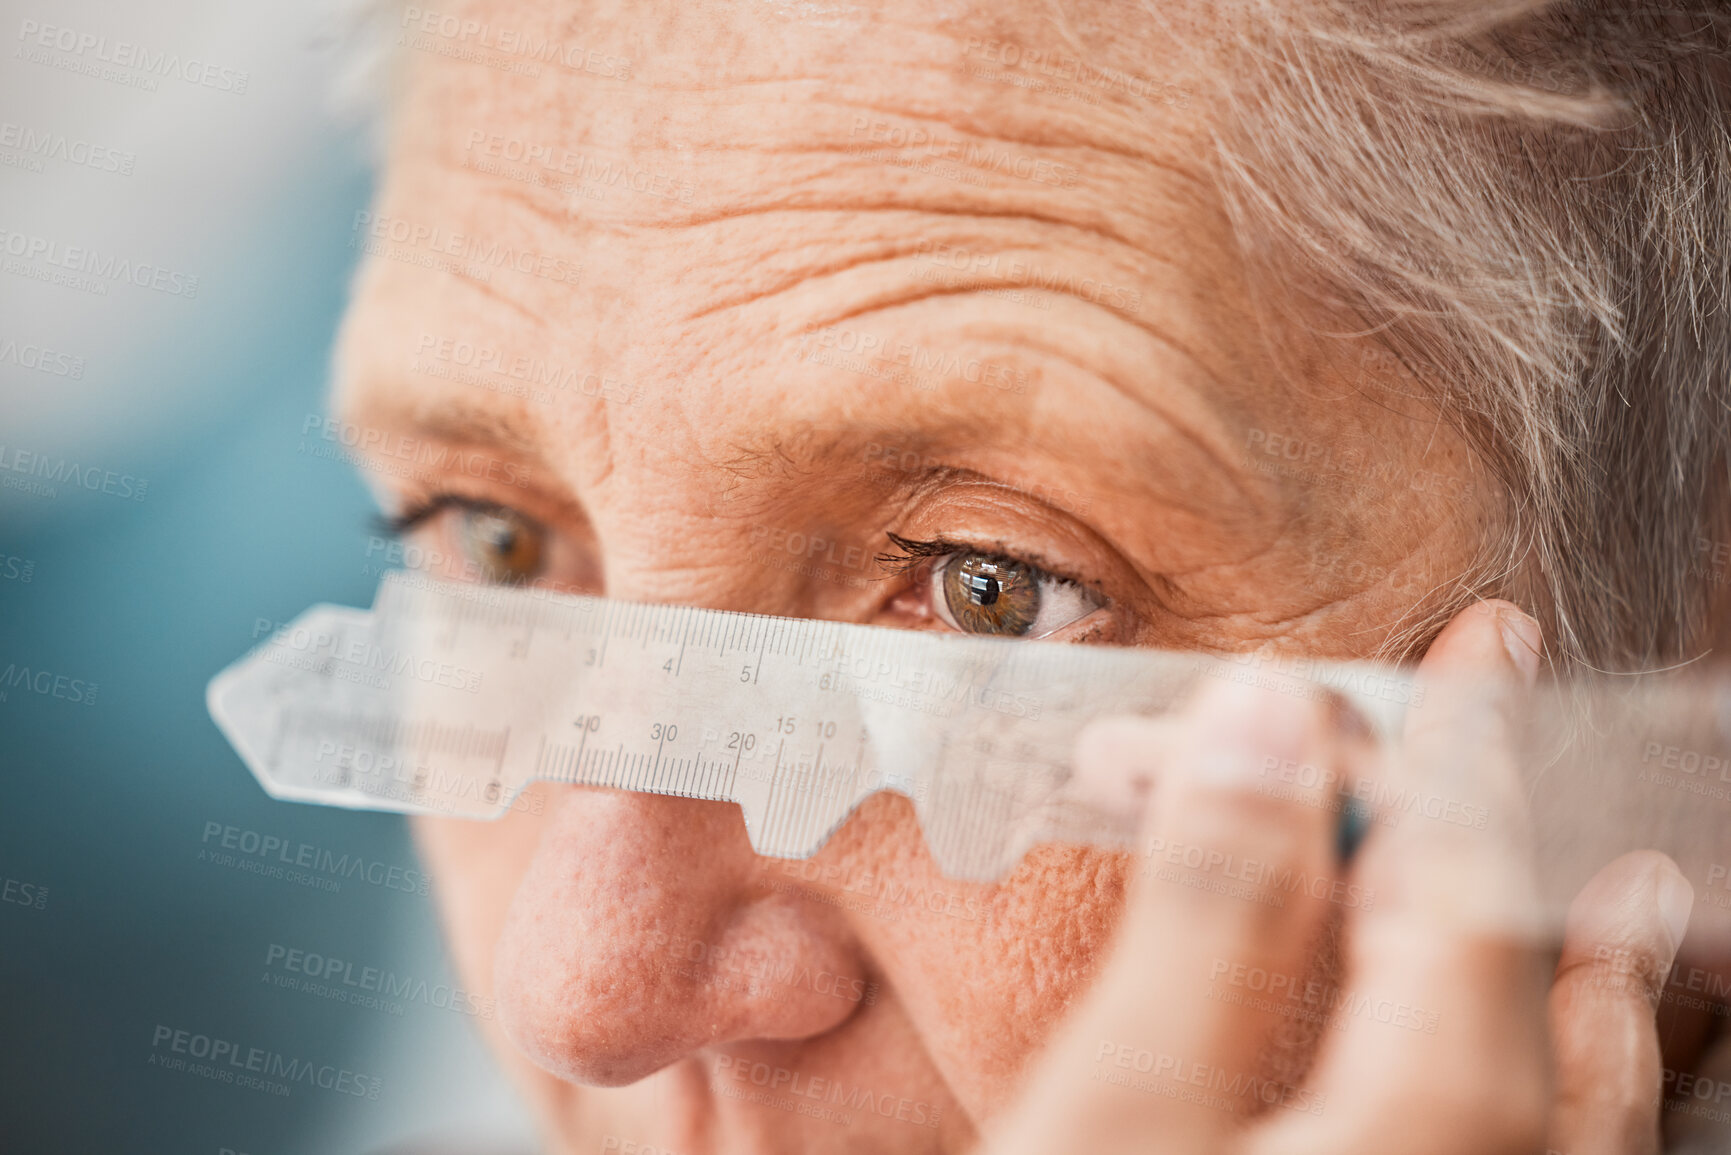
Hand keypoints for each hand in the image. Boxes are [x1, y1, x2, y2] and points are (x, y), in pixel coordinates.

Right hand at [988, 602, 1695, 1154]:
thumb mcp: (1117, 1107)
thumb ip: (1210, 914)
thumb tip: (1270, 722)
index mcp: (1416, 1125)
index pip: (1461, 893)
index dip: (1457, 757)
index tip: (1482, 647)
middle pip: (1527, 978)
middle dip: (1505, 829)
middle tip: (1522, 722)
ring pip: (1573, 1103)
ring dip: (1586, 982)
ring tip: (1630, 907)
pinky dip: (1563, 1094)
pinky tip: (1544, 1088)